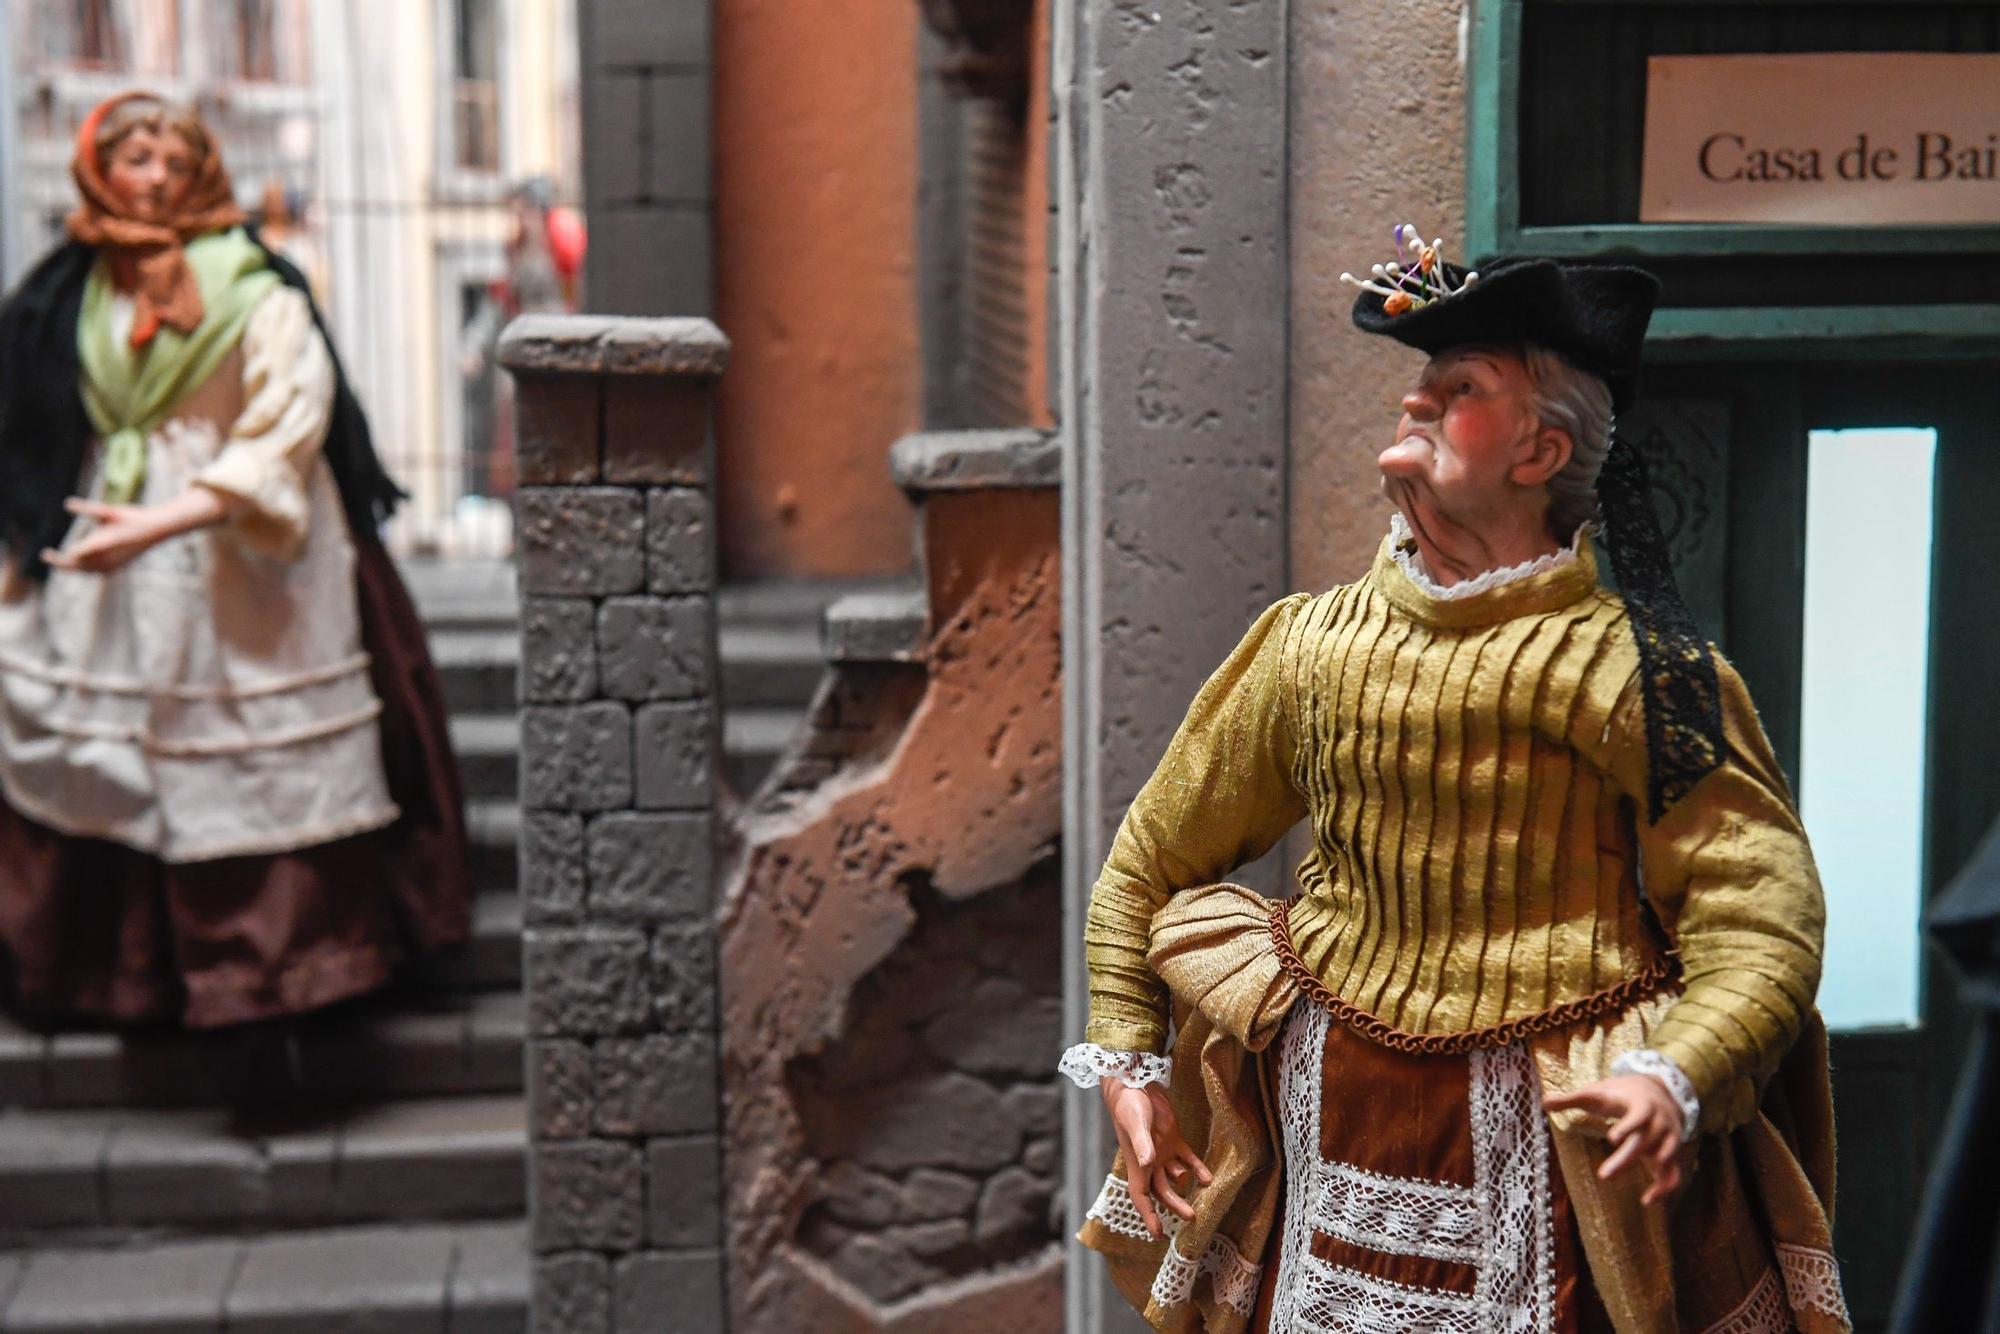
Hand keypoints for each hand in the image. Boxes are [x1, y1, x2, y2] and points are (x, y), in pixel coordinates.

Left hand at [43, 490, 229, 573]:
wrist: (156, 529)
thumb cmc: (132, 517)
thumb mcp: (109, 511)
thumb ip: (87, 510)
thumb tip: (66, 503)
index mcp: (101, 543)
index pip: (73, 555)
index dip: (58, 557)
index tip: (45, 554)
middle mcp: (106, 557)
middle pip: (77, 567)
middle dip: (62, 564)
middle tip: (47, 557)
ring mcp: (114, 564)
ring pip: (87, 571)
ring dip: (74, 568)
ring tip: (62, 563)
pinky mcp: (119, 566)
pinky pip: (97, 572)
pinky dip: (87, 570)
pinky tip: (83, 566)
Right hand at [1101, 1078, 1212, 1237]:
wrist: (1134, 1080)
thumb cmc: (1129, 1104)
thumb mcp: (1136, 1124)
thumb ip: (1143, 1143)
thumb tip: (1148, 1164)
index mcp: (1137, 1163)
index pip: (1142, 1196)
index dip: (1149, 1215)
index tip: (1158, 1234)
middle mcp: (1149, 1161)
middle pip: (1161, 1191)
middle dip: (1174, 1206)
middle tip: (1191, 1218)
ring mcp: (1161, 1150)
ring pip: (1175, 1177)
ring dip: (1186, 1188)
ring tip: (1201, 1201)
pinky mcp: (1172, 1138)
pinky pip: (1187, 1158)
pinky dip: (1197, 1168)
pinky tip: (1209, 1178)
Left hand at [1544, 1073, 1684, 1205]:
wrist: (1658, 1089)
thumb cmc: (1620, 1093)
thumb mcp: (1597, 1092)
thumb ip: (1571, 1098)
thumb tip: (1543, 1101)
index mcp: (1642, 1105)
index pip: (1638, 1116)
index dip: (1628, 1126)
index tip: (1611, 1138)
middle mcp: (1660, 1122)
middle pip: (1646, 1142)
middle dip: (1627, 1159)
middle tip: (1604, 1176)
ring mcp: (1669, 1138)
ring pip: (1663, 1159)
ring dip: (1648, 1175)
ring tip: (1628, 1190)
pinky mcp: (1671, 1153)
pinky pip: (1674, 1173)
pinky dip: (1664, 1188)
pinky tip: (1646, 1201)